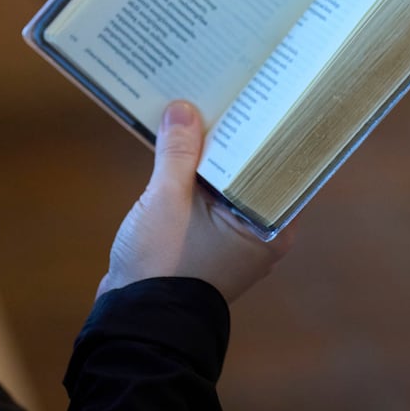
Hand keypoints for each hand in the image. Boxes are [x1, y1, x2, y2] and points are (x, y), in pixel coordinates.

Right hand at [98, 100, 292, 303]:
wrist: (134, 320)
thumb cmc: (164, 264)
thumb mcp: (168, 199)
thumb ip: (177, 151)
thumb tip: (184, 109)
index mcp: (269, 225)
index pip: (275, 165)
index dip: (262, 129)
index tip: (254, 92)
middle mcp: (258, 231)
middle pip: (246, 170)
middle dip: (229, 136)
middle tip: (223, 90)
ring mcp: (230, 238)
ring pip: (222, 182)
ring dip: (204, 155)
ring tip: (195, 108)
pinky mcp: (204, 240)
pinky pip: (203, 198)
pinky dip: (190, 177)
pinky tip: (173, 146)